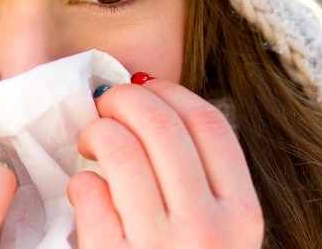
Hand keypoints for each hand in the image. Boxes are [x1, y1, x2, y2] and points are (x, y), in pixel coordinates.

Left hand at [68, 74, 262, 247]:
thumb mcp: (220, 233)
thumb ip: (205, 185)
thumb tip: (156, 104)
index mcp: (242, 215)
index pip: (209, 123)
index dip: (169, 92)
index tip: (145, 88)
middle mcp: (208, 229)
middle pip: (162, 124)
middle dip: (125, 99)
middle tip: (105, 104)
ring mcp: (159, 246)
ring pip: (122, 149)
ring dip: (97, 131)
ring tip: (88, 142)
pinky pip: (89, 192)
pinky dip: (80, 182)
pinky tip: (85, 190)